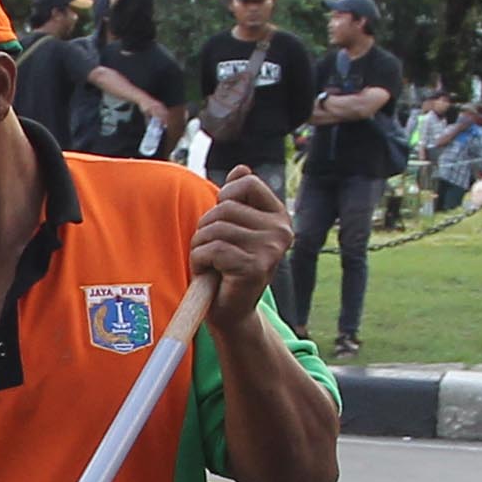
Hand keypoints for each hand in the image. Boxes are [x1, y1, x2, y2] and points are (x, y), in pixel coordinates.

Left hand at [191, 169, 294, 290]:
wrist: (231, 312)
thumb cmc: (228, 268)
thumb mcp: (235, 229)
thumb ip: (238, 199)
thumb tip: (241, 168)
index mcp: (279, 217)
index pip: (247, 183)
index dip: (223, 199)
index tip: (222, 223)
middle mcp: (281, 231)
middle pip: (225, 207)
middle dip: (205, 229)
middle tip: (212, 252)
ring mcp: (270, 249)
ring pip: (215, 228)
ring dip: (200, 247)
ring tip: (211, 264)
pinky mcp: (254, 267)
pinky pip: (212, 249)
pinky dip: (200, 262)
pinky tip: (210, 274)